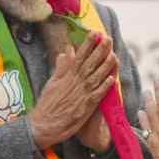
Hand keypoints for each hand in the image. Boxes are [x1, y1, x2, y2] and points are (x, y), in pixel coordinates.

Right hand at [30, 32, 117, 149]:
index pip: (80, 56)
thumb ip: (61, 67)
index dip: (88, 44)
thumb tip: (66, 52)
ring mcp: (82, 94)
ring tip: (114, 55)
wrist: (44, 124)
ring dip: (106, 65)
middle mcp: (76, 82)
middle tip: (108, 39)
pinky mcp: (87, 106)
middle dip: (100, 50)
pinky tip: (112, 78)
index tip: (95, 33)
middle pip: (91, 63)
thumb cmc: (48, 104)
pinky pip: (98, 94)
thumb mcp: (52, 82)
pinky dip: (105, 86)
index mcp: (68, 75)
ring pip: (97, 76)